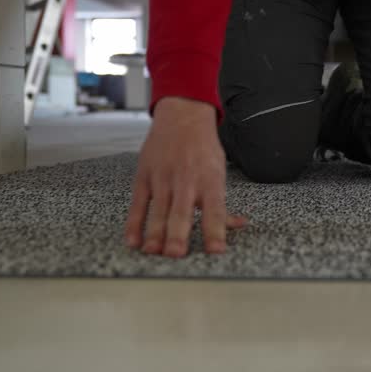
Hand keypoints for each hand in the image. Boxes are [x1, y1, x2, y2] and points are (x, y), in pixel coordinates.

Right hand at [124, 97, 246, 256]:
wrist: (182, 116)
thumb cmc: (204, 148)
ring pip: (158, 211)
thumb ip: (223, 203)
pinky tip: (133, 241)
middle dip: (178, 235)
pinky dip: (134, 223)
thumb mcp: (219, 171)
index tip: (216, 250)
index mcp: (210, 181)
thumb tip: (238, 225)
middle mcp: (187, 181)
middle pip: (182, 213)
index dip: (215, 231)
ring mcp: (163, 178)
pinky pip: (138, 204)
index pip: (215, 211)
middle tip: (176, 255)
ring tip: (154, 252)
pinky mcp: (145, 176)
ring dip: (155, 233)